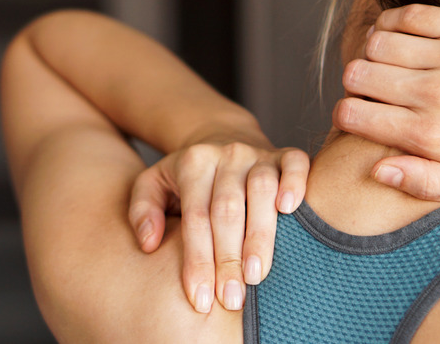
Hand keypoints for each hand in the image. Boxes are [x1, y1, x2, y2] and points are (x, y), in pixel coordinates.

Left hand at [127, 139, 308, 312]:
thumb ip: (143, 210)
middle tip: (231, 299)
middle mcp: (227, 155)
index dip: (198, 261)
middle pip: (227, 209)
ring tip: (257, 275)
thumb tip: (149, 243)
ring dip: (260, 235)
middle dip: (228, 258)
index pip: (195, 218)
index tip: (200, 300)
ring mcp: (258, 153)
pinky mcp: (284, 154)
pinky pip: (296, 163)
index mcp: (193, 163)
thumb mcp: (153, 184)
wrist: (222, 138)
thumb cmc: (187, 177)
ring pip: (261, 190)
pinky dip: (296, 184)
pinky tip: (290, 210)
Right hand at [334, 4, 439, 200]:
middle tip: (371, 87)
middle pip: (358, 76)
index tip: (358, 114)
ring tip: (386, 61)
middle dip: (355, 83)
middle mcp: (434, 95)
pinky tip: (399, 34)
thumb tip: (377, 171)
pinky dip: (393, 23)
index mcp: (430, 137)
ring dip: (373, 52)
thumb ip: (425, 183)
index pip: (354, 116)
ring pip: (377, 43)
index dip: (347, 114)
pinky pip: (408, 16)